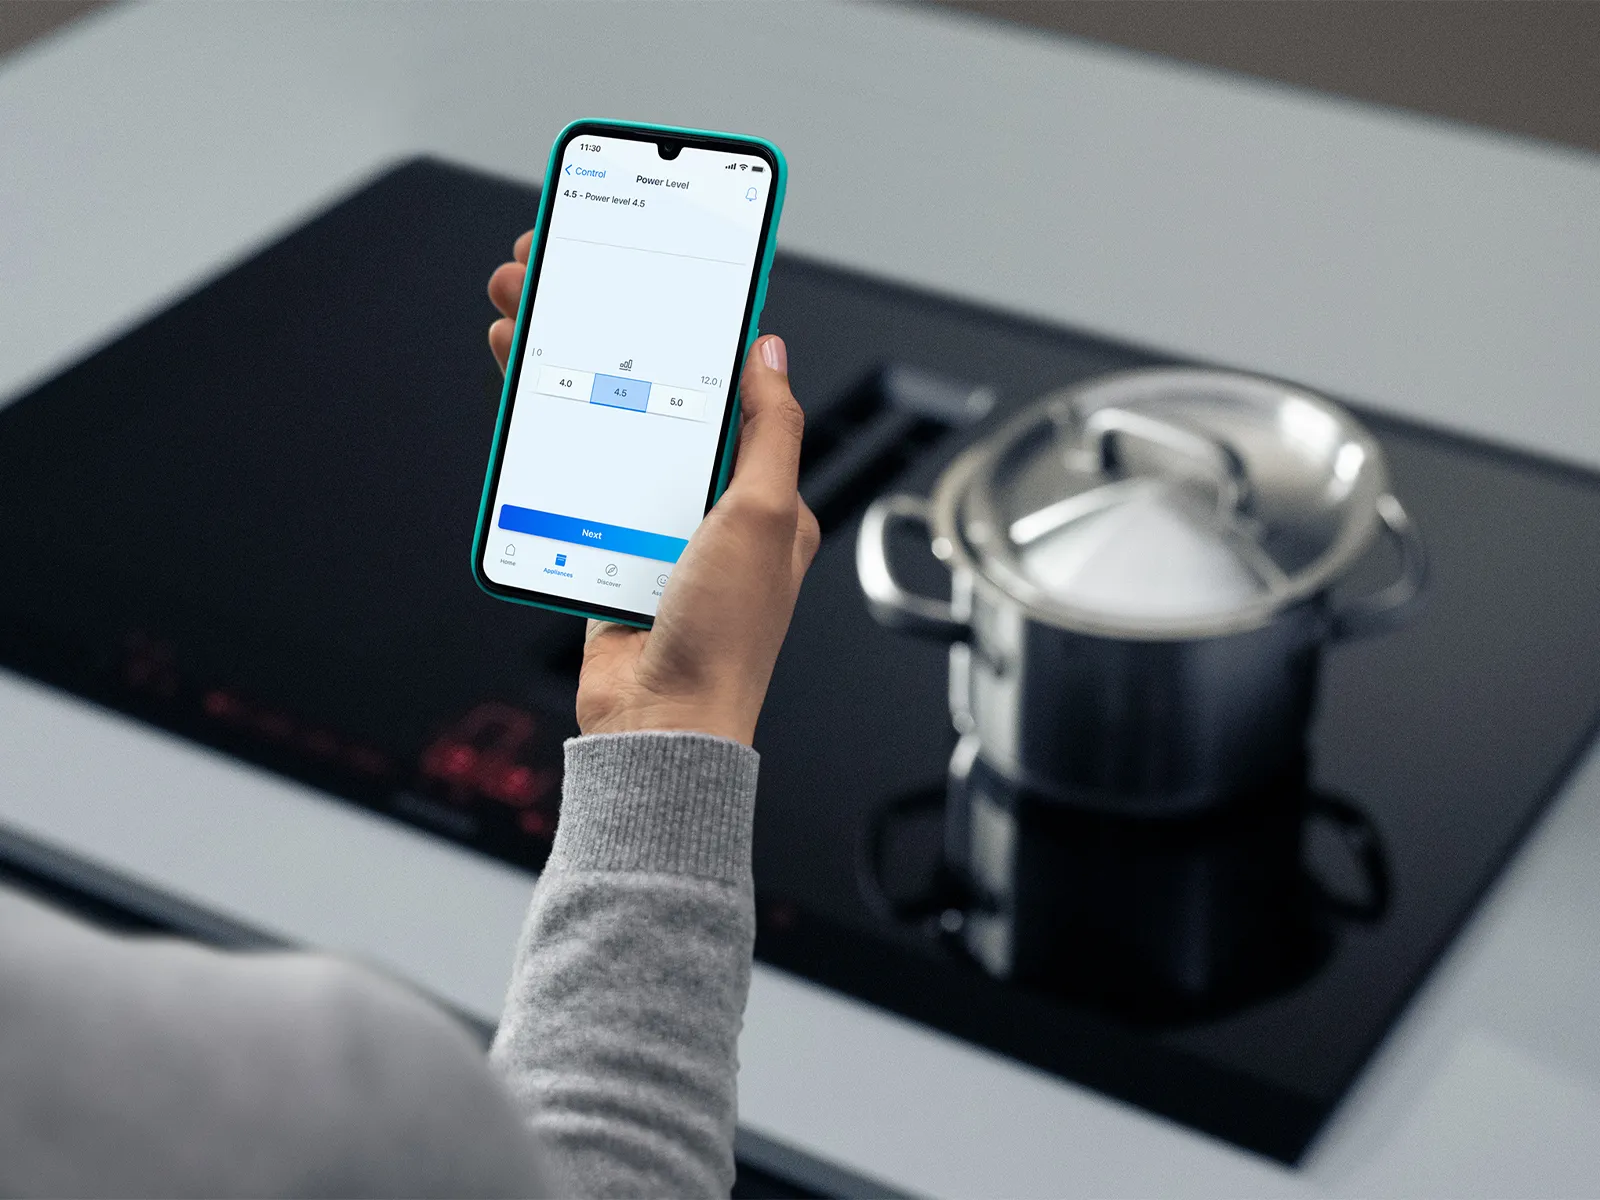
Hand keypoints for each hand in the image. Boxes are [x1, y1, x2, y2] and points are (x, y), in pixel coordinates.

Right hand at [487, 235, 819, 744]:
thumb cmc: (725, 638)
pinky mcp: (602, 548)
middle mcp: (709, 505)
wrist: (659, 722)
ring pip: (603, 425)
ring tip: (519, 311)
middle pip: (650, 392)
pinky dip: (545, 430)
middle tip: (554, 274)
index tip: (650, 273)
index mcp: (761, 492)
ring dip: (560, 365)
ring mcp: (651, 525)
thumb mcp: (765, 517)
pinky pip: (573, 478)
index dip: (686, 324)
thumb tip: (771, 351)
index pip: (726, 384)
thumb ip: (769, 430)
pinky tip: (519, 385)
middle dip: (600, 328)